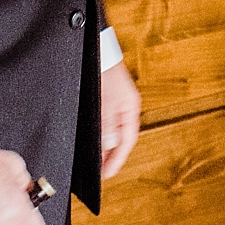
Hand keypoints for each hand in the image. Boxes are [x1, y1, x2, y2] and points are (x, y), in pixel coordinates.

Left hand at [99, 59, 141, 178]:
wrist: (97, 50)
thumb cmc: (104, 71)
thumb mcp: (105, 102)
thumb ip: (107, 125)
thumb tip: (108, 146)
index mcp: (131, 108)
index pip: (127, 141)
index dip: (118, 159)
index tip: (107, 174)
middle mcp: (127, 108)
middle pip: (121, 138)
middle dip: (111, 156)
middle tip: (100, 172)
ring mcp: (118, 104)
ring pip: (113, 132)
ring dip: (105, 146)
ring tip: (95, 161)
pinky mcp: (108, 100)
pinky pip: (106, 123)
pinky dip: (101, 134)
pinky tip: (93, 141)